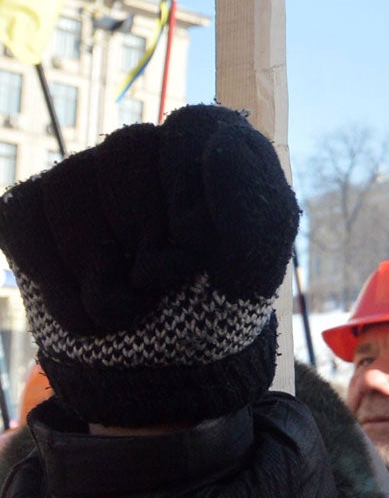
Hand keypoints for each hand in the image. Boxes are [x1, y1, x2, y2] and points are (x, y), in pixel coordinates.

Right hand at [0, 105, 297, 426]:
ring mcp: (82, 176)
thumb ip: (248, 195)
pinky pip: (23, 221)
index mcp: (209, 150)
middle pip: (127, 151)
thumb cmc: (221, 305)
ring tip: (130, 307)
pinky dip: (54, 277)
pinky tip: (85, 308)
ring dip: (100, 268)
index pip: (192, 128)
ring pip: (69, 184)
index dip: (194, 195)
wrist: (169, 369)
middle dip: (146, 234)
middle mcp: (143, 151)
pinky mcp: (32, 212)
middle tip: (164, 284)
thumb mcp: (256, 259)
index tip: (202, 251)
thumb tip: (216, 143)